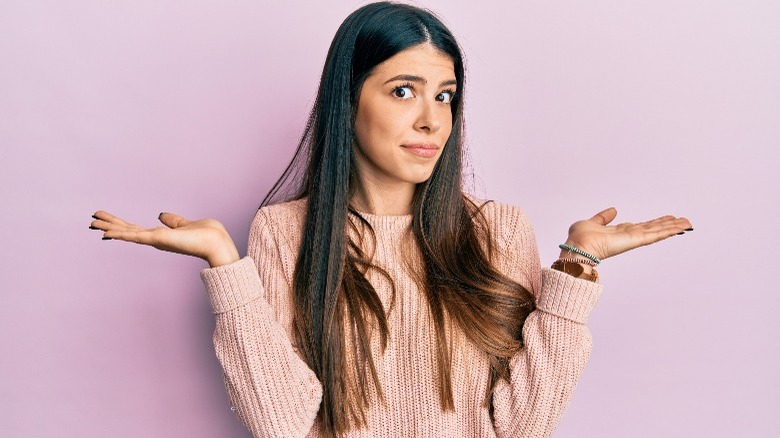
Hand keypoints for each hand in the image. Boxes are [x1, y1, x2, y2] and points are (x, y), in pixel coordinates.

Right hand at [89, 210, 239, 267]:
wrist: (216, 242)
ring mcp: (155, 240)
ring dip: (109, 227)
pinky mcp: (158, 239)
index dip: (120, 224)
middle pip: (127, 230)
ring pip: (127, 233)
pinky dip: (120, 234)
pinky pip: (134, 236)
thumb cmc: (207, 234)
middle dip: (110, 224)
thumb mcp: (186, 223)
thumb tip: (161, 215)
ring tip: (92, 222)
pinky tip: (106, 232)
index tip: (106, 219)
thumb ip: (173, 221)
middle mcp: (155, 239)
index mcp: (161, 235)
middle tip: (91, 219)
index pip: (135, 228)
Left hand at [563, 207, 692, 260]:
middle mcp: (628, 236)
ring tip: (687, 223)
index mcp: (618, 232)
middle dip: (667, 224)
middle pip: (652, 229)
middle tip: (682, 220)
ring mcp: (633, 239)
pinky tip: (681, 227)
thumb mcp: (591, 222)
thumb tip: (614, 210)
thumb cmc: (579, 239)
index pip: (640, 227)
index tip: (664, 219)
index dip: (653, 223)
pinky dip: (669, 230)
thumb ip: (603, 217)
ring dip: (673, 227)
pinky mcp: (636, 240)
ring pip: (657, 232)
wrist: (577, 248)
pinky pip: (656, 235)